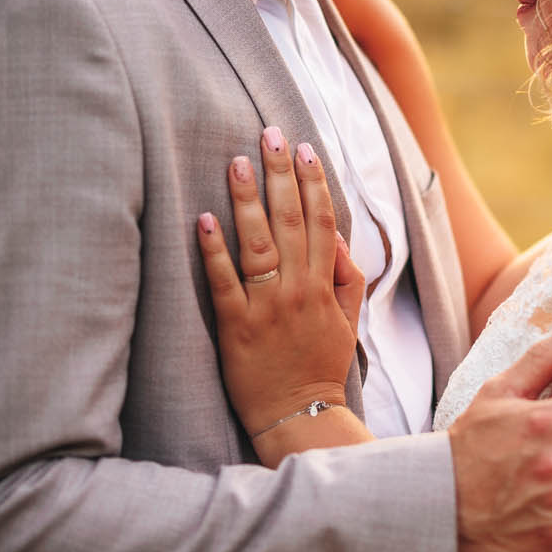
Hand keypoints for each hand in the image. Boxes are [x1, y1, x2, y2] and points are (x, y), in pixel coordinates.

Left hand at [196, 126, 363, 437]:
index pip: (322, 222)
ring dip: (246, 200)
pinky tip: (204, 218)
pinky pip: (224, 281)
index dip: (314, 182)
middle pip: (291, 221)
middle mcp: (297, 291)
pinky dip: (214, 250)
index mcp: (325, 286)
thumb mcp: (348, 323)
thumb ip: (348, 278)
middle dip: (280, 174)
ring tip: (235, 161)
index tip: (305, 148)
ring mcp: (266, 307)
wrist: (299, 417)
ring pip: (258, 244)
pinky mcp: (235, 326)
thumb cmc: (320, 366)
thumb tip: (338, 235)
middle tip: (269, 133)